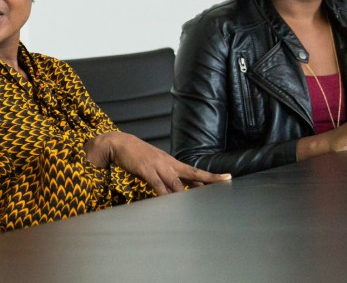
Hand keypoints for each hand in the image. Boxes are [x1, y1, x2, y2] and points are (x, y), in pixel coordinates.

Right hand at [86, 131, 229, 194]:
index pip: (195, 171)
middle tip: (224, 183)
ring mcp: (158, 166)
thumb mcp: (157, 165)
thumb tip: (179, 190)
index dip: (210, 176)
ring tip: (199, 202)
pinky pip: (157, 184)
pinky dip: (164, 194)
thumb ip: (168, 177)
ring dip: (186, 193)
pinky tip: (169, 201)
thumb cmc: (139, 156)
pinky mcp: (146, 170)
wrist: (120, 143)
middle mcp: (169, 164)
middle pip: (192, 174)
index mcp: (172, 163)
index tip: (227, 178)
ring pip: (176, 182)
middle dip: (208, 180)